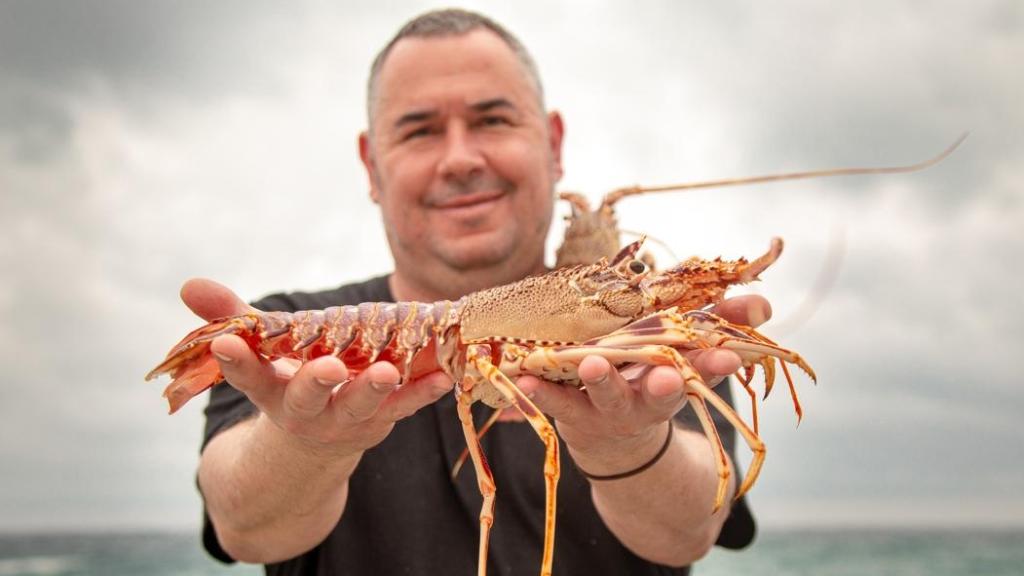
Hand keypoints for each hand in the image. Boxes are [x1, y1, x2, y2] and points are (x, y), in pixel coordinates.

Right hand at [180, 278, 452, 454]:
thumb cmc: (286, 379)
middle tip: (326, 368)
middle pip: (308, 399)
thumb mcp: (258, 349)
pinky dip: (423, 393)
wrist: (316, 442)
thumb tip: (188, 284)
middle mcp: (305, 410)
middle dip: (315, 383)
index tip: (224, 342)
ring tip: (387, 371)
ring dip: (374, 389)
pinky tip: (443, 375)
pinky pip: (404, 407)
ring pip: (358, 406)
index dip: (236, 360)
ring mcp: (345, 418)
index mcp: (269, 389)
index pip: (247, 374)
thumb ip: (230, 315)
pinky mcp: (381, 419)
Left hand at [515, 294, 770, 472]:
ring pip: (607, 396)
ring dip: (601, 380)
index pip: (704, 370)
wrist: (616, 441)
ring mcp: (608, 407)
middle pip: (657, 393)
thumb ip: (724, 328)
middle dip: (664, 385)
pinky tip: (522, 377)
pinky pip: (554, 401)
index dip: (717, 362)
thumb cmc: (656, 380)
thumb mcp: (693, 358)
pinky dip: (538, 391)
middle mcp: (645, 399)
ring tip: (591, 364)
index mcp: (679, 383)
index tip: (729, 356)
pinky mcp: (572, 410)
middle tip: (667, 375)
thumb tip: (762, 304)